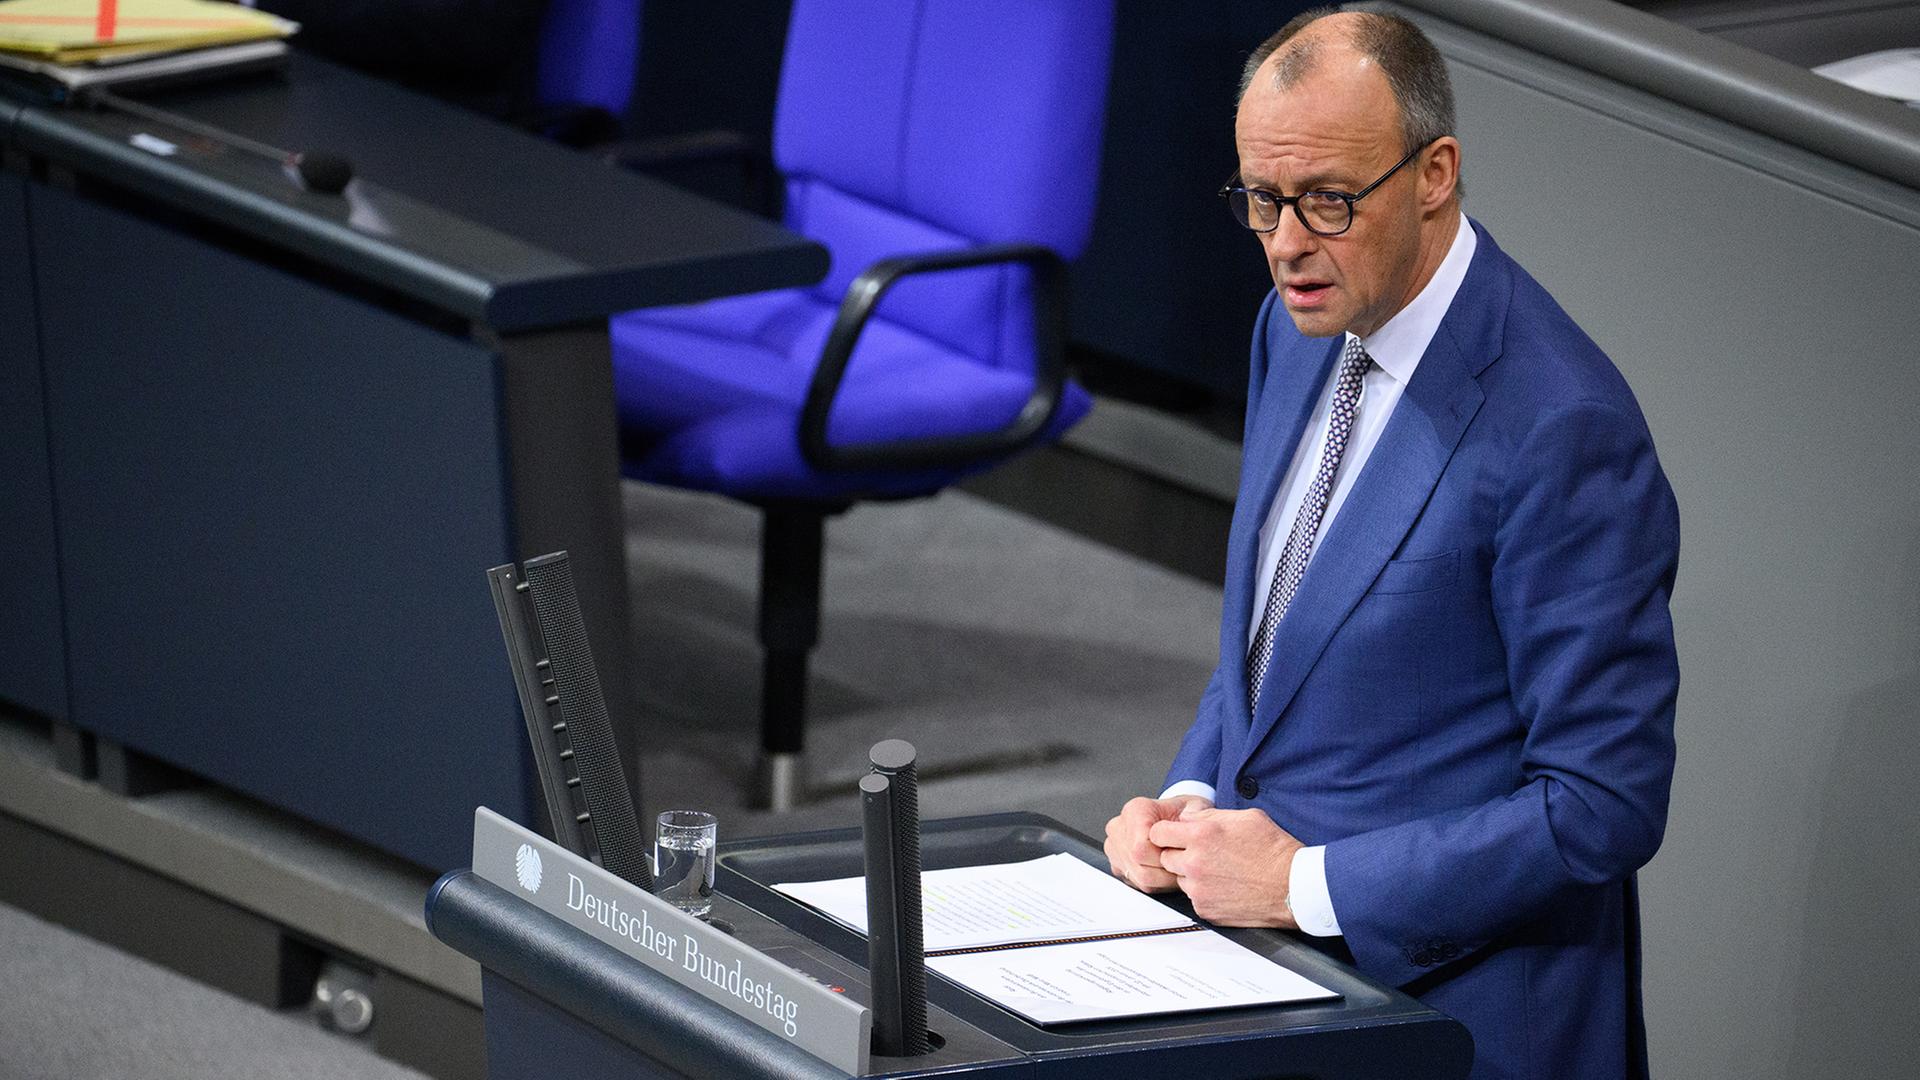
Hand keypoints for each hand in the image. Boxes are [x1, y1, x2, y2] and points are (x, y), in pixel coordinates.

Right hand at [1104, 794, 1211, 892]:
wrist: (1176, 818)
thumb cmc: (1184, 814)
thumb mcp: (1196, 808)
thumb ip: (1196, 815)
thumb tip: (1191, 823)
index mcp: (1136, 810)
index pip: (1141, 847)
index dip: (1165, 856)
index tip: (1181, 854)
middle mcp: (1120, 827)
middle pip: (1139, 863)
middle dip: (1165, 869)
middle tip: (1183, 864)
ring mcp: (1115, 847)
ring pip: (1138, 877)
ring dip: (1162, 879)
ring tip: (1177, 868)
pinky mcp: (1117, 863)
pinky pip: (1137, 883)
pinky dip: (1156, 883)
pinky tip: (1166, 872)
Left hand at [1149, 805, 1303, 927]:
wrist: (1293, 886)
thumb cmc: (1274, 851)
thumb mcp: (1245, 817)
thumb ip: (1208, 814)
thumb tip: (1188, 816)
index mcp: (1201, 835)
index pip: (1157, 833)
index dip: (1166, 833)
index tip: (1174, 836)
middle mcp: (1195, 863)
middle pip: (1165, 857)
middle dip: (1178, 853)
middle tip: (1202, 853)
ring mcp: (1198, 889)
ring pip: (1179, 878)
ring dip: (1191, 874)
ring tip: (1219, 870)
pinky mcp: (1205, 909)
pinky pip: (1193, 897)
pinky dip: (1204, 892)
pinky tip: (1225, 886)